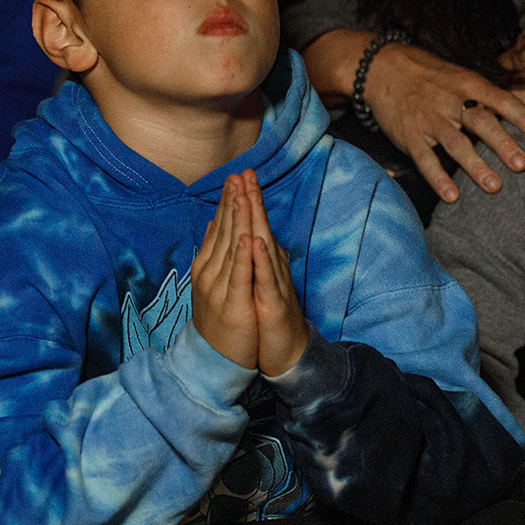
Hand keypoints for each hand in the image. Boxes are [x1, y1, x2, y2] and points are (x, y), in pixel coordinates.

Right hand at [190, 174, 257, 369]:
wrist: (215, 359)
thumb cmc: (219, 320)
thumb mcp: (214, 282)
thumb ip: (213, 251)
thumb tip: (212, 222)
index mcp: (207, 265)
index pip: (218, 227)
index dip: (228, 201)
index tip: (236, 177)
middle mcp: (209, 272)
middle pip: (223, 231)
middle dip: (232, 201)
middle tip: (239, 174)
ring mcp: (219, 288)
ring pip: (229, 247)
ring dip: (236, 220)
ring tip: (241, 194)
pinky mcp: (233, 304)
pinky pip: (238, 276)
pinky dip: (242, 256)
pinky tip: (246, 237)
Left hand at [237, 170, 307, 376]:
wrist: (285, 353)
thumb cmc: (270, 319)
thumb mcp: (259, 285)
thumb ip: (255, 260)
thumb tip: (249, 237)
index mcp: (263, 264)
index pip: (253, 227)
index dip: (247, 201)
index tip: (239, 175)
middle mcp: (271, 269)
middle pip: (260, 229)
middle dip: (252, 200)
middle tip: (246, 172)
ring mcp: (274, 285)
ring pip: (264, 247)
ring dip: (256, 220)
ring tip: (248, 194)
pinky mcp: (274, 304)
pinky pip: (267, 279)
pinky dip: (261, 260)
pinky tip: (255, 241)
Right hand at [361, 41, 524, 202]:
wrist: (382, 68)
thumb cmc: (428, 75)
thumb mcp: (458, 75)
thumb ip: (483, 96)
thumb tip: (518, 115)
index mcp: (467, 83)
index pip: (500, 99)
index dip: (523, 116)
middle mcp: (450, 101)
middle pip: (480, 122)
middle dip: (502, 144)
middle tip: (522, 165)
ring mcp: (429, 119)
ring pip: (455, 143)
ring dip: (475, 166)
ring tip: (494, 186)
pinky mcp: (410, 136)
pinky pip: (425, 160)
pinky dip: (438, 178)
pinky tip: (452, 196)